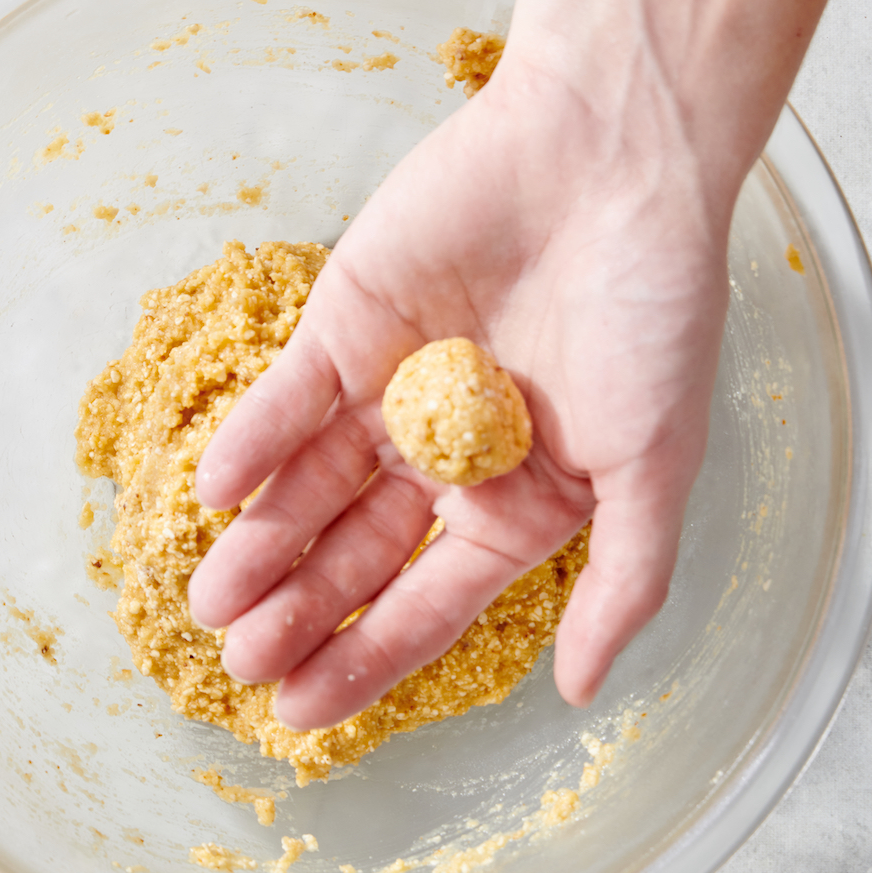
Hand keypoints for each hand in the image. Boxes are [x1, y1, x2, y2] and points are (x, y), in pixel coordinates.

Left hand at [187, 44, 733, 729]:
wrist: (613, 158)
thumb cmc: (655, 310)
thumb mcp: (657, 465)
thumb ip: (622, 582)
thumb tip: (582, 693)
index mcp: (517, 502)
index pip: (425, 602)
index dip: (365, 656)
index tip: (301, 714)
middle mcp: (444, 458)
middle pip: (353, 555)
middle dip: (297, 612)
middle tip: (241, 664)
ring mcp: (387, 392)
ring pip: (307, 487)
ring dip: (259, 543)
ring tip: (214, 601)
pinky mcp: (343, 325)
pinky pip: (284, 398)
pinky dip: (250, 442)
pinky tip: (217, 493)